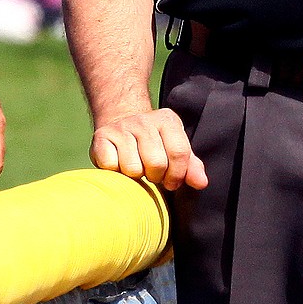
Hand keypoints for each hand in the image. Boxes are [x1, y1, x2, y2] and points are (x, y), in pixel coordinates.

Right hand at [91, 107, 208, 191]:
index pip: (179, 153)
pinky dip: (116, 172)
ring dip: (135, 176)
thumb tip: (201, 183)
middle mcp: (144, 120)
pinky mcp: (101, 137)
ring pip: (133, 168)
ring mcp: (121, 127)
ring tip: (136, 168)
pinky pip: (112, 167)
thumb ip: (191, 167)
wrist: (120, 125)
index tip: (171, 182)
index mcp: (167, 120)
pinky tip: (119, 163)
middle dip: (155, 177)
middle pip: (156, 163)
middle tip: (152, 174)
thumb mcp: (175, 150)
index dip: (177, 175)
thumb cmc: (154, 145)